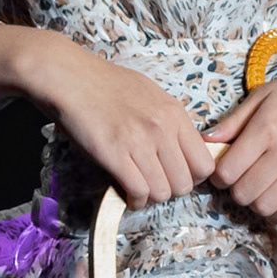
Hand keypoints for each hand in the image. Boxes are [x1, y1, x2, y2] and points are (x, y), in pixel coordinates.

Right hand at [30, 39, 215, 209]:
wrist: (71, 77)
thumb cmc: (106, 85)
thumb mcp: (151, 95)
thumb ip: (170, 122)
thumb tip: (182, 149)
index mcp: (175, 114)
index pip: (204, 163)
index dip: (193, 177)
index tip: (178, 176)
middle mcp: (162, 129)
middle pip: (185, 183)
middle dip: (171, 190)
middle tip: (155, 184)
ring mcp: (139, 142)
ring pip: (162, 192)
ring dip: (151, 197)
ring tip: (139, 188)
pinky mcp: (114, 154)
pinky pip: (138, 191)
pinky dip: (134, 200)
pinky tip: (127, 194)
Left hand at [203, 58, 276, 221]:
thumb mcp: (265, 94)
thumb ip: (234, 120)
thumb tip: (206, 140)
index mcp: (267, 128)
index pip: (228, 171)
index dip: (218, 175)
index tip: (223, 169)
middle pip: (244, 193)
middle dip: (234, 189)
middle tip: (240, 178)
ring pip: (265, 206)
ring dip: (255, 201)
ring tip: (258, 187)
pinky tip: (275, 196)